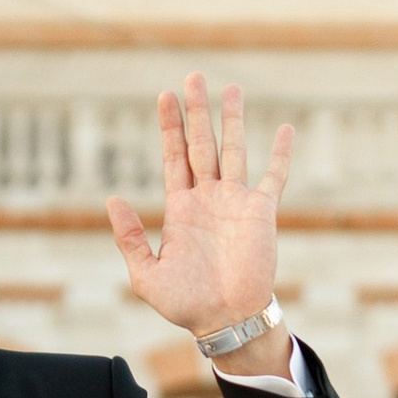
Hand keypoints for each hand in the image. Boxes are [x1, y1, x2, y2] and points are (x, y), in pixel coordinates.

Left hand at [106, 71, 292, 352]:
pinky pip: (274, 177)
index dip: (170, 126)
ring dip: (233, 119)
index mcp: (180, 208)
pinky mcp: (262, 213)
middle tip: (194, 76)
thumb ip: (130, 237)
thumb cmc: (185, 304)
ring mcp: (236, 202)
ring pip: (234, 150)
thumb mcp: (145, 274)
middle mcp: (208, 198)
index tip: (165, 95)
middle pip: (202, 143)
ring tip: (231, 88)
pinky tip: (284, 129)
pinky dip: (281, 154)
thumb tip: (113, 199)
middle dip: (197, 111)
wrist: (226, 321)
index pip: (173, 156)